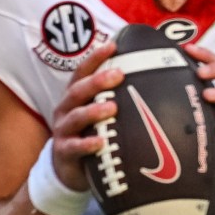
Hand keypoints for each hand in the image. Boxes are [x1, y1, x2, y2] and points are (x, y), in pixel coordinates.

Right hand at [44, 39, 120, 195]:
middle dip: (97, 82)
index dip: (95, 58)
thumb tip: (152, 80)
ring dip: (93, 111)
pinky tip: (101, 142)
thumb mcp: (98, 114)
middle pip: (78, 91)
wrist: (68, 169)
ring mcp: (63, 130)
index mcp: (75, 97)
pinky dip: (87, 144)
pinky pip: (74, 147)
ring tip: (111, 108)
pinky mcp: (64, 152)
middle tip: (119, 75)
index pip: (82, 72)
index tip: (113, 45)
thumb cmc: (89, 134)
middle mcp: (66, 110)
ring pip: (76, 117)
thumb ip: (115, 98)